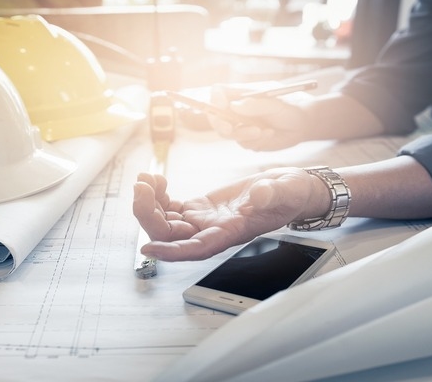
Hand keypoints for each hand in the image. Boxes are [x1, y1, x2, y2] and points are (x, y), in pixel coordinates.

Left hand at [132, 168, 322, 260]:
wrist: (289, 188)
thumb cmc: (290, 194)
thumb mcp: (286, 191)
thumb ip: (272, 194)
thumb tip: (258, 194)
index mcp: (229, 233)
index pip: (195, 250)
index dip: (170, 252)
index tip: (147, 248)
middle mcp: (211, 231)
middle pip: (170, 235)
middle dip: (148, 216)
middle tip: (141, 188)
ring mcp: (203, 220)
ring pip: (164, 221)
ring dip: (148, 203)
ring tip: (145, 179)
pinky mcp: (199, 208)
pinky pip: (170, 207)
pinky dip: (157, 195)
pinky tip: (156, 179)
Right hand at [208, 84, 314, 150]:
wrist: (302, 125)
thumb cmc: (290, 108)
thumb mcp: (276, 104)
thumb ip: (255, 105)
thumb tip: (233, 106)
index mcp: (241, 94)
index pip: (219, 92)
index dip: (215, 99)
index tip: (223, 106)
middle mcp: (237, 110)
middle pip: (216, 116)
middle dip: (221, 124)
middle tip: (230, 129)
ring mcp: (241, 125)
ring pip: (229, 133)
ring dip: (244, 134)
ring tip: (262, 131)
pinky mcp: (248, 139)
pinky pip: (244, 143)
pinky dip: (256, 140)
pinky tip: (270, 133)